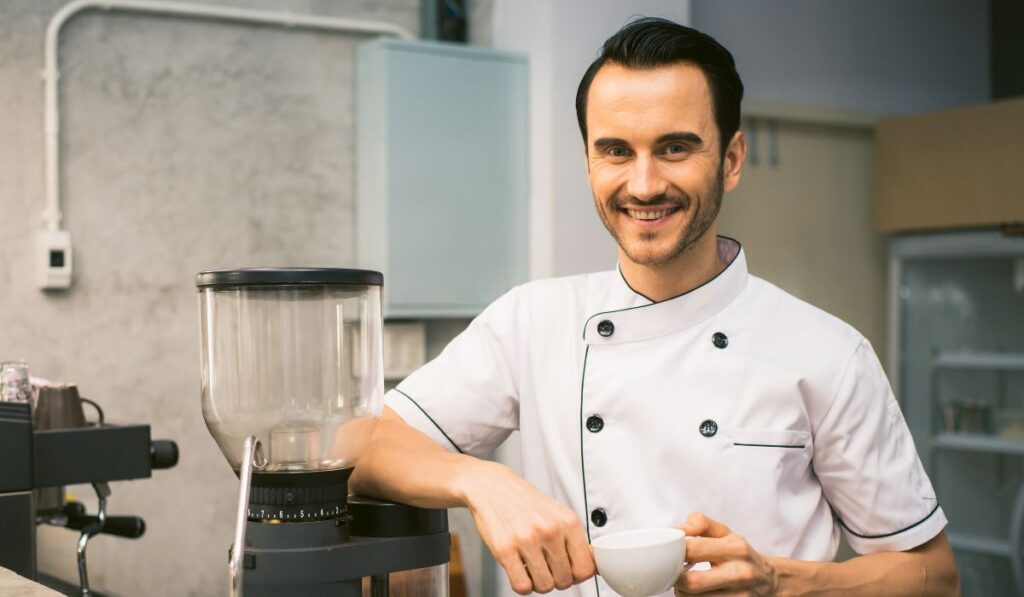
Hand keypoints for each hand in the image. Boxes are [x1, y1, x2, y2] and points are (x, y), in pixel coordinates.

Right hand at [456, 460, 595, 593]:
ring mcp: (527, 540)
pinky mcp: (505, 549)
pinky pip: (522, 586)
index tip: (570, 572)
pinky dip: (522, 585)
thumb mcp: (558, 513)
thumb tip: (590, 566)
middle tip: (547, 569)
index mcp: (567, 522)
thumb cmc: (525, 502)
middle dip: (557, 580)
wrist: (493, 487)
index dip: (578, 575)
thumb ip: (573, 539)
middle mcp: (550, 530)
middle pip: (565, 580)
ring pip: (545, 586)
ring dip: (539, 583)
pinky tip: (520, 571)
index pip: (585, 568)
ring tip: (532, 569)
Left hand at [674, 513, 777, 595]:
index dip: (674, 551)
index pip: (693, 550)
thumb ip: (700, 523)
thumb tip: (678, 529)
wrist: (769, 582)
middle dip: (676, 577)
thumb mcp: (725, 533)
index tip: (670, 551)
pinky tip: (695, 593)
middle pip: (693, 582)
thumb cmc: (740, 555)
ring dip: (682, 591)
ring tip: (685, 582)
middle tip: (673, 571)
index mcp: (735, 549)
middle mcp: (739, 574)